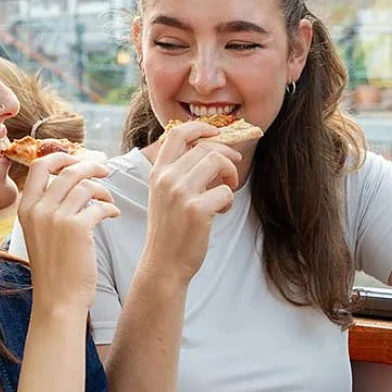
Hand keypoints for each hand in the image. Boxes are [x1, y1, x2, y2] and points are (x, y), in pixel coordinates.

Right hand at [18, 153, 119, 311]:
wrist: (57, 300)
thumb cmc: (54, 268)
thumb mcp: (40, 232)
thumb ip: (48, 207)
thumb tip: (70, 180)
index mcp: (26, 208)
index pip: (39, 166)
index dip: (62, 157)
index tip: (77, 160)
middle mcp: (38, 209)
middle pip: (68, 170)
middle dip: (91, 167)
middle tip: (105, 171)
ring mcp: (57, 218)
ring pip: (86, 185)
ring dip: (103, 190)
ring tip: (109, 201)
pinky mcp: (77, 229)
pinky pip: (99, 206)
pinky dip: (110, 208)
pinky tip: (113, 214)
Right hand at [141, 122, 241, 283]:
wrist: (164, 265)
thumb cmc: (170, 230)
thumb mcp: (165, 196)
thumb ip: (180, 173)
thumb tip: (210, 151)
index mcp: (158, 172)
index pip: (177, 134)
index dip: (200, 127)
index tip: (216, 131)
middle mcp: (167, 179)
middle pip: (206, 147)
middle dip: (227, 154)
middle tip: (234, 168)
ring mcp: (181, 193)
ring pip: (218, 162)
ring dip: (231, 175)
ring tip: (226, 191)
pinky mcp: (197, 210)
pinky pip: (226, 190)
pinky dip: (229, 200)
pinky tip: (221, 211)